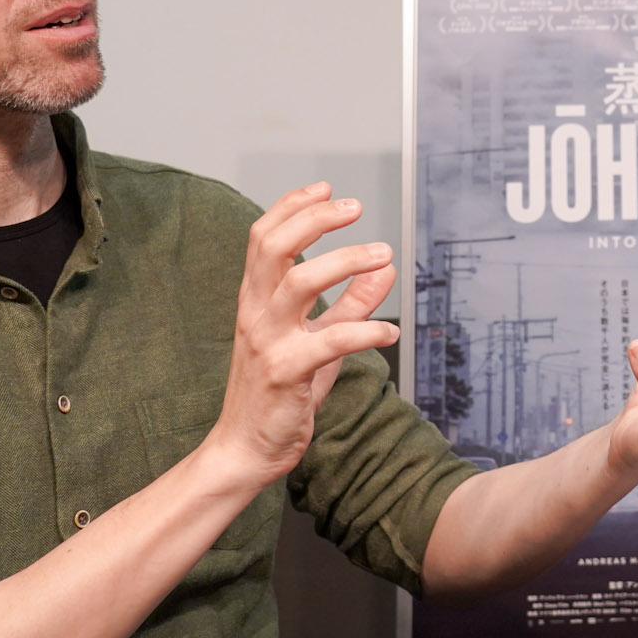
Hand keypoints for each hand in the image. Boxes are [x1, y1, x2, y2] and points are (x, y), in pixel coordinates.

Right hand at [206, 183, 400, 486]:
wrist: (245, 450)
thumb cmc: (281, 392)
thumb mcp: (320, 339)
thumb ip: (352, 302)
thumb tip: (385, 267)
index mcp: (256, 300)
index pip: (263, 237)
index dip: (292, 205)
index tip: (326, 188)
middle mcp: (256, 313)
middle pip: (274, 246)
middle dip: (315, 218)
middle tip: (355, 208)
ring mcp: (267, 342)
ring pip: (299, 281)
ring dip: (346, 260)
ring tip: (384, 255)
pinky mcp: (286, 374)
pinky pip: (329, 341)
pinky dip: (366, 330)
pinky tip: (391, 331)